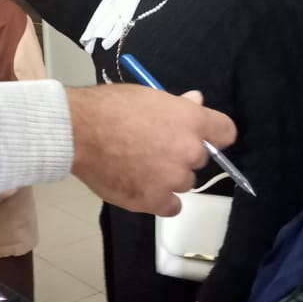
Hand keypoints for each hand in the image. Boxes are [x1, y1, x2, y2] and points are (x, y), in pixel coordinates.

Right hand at [66, 85, 235, 215]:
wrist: (76, 132)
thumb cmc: (108, 107)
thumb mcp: (146, 96)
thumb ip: (175, 104)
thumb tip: (195, 101)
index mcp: (191, 121)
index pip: (226, 132)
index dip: (212, 133)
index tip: (199, 135)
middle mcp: (189, 152)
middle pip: (200, 158)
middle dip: (181, 154)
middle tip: (154, 147)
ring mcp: (173, 179)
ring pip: (183, 182)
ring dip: (168, 176)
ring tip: (139, 167)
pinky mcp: (154, 201)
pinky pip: (171, 205)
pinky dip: (159, 198)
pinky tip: (142, 186)